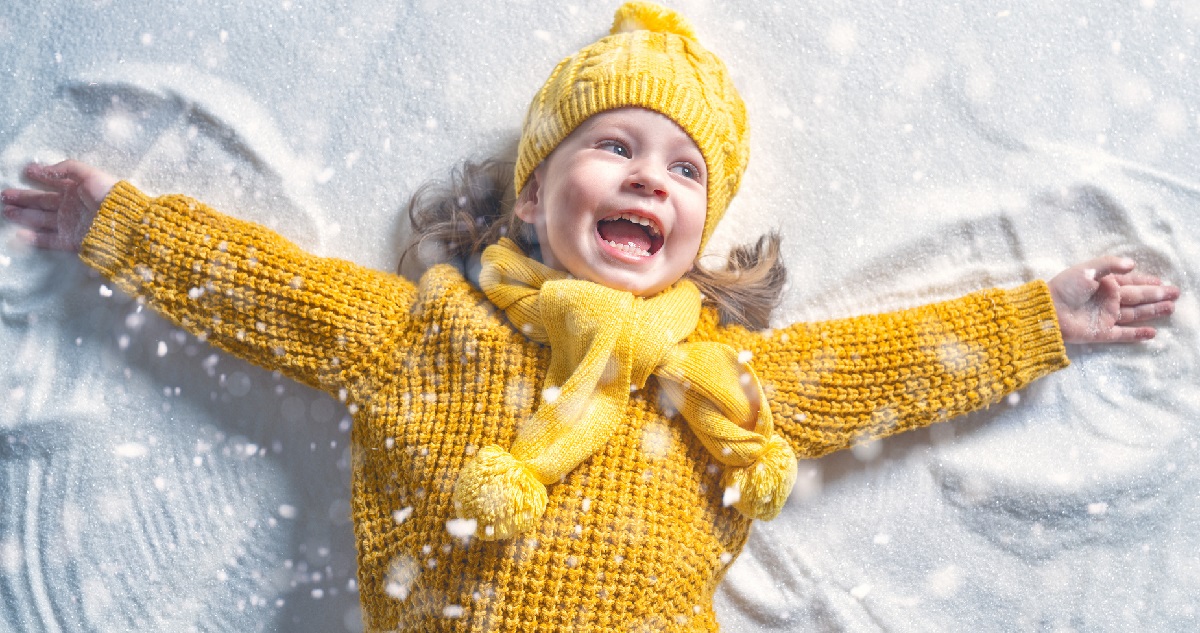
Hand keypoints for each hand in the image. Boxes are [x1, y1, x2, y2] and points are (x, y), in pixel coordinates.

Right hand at [2, 160, 118, 251]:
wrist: (123, 223)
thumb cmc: (107, 195)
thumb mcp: (89, 174)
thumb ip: (66, 168)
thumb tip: (43, 170)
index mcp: (77, 190)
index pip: (53, 182)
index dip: (39, 176)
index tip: (25, 171)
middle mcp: (71, 207)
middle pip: (42, 202)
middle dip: (23, 199)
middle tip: (4, 196)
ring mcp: (70, 224)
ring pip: (41, 220)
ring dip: (23, 216)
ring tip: (6, 210)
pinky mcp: (71, 240)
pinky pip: (49, 240)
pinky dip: (34, 238)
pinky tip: (19, 233)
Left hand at [1048, 256, 1179, 343]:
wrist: (1048, 312)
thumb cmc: (1065, 288)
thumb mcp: (1087, 270)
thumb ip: (1110, 265)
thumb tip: (1133, 264)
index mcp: (1105, 284)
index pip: (1131, 282)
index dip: (1147, 282)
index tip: (1162, 282)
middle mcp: (1108, 299)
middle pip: (1137, 297)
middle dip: (1156, 295)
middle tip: (1175, 293)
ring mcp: (1106, 316)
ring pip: (1135, 314)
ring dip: (1153, 311)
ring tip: (1171, 308)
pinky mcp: (1102, 332)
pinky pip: (1123, 333)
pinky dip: (1137, 334)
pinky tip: (1152, 333)